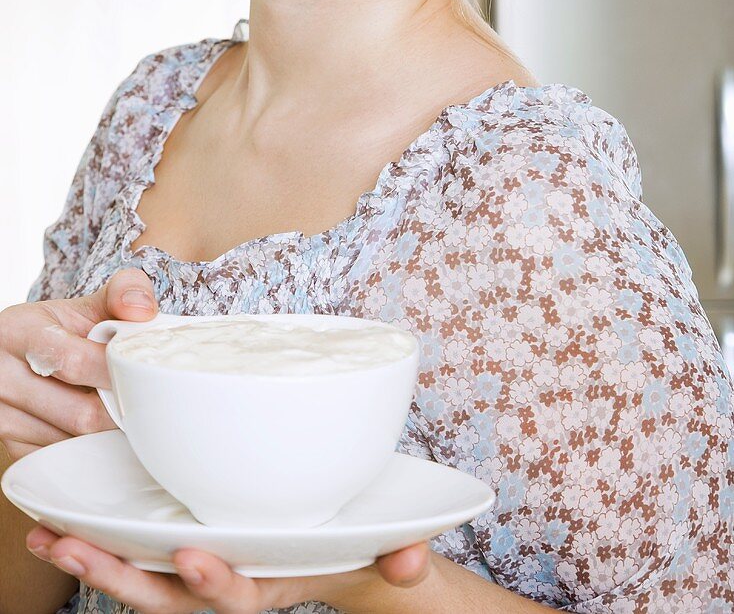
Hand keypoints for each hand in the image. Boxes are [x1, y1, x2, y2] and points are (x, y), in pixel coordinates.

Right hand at [0, 268, 158, 460]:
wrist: (20, 352)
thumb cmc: (61, 329)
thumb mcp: (85, 304)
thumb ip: (123, 292)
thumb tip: (144, 311)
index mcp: (19, 332)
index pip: (75, 361)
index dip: (117, 370)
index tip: (142, 372)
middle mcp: (0, 376)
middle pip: (79, 412)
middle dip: (120, 409)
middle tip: (146, 401)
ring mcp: (1, 416)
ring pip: (72, 442)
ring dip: (106, 433)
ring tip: (124, 412)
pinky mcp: (9, 447)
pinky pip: (60, 460)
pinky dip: (87, 450)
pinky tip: (99, 429)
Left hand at [26, 526, 431, 612]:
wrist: (328, 548)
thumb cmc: (348, 541)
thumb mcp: (380, 549)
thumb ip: (399, 555)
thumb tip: (413, 562)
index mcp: (266, 586)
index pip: (236, 597)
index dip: (214, 583)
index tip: (194, 556)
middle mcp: (221, 586)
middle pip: (163, 597)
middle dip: (119, 578)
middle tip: (76, 551)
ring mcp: (194, 573)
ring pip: (137, 579)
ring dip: (91, 561)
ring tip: (49, 537)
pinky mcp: (178, 549)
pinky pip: (131, 555)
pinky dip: (94, 541)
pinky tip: (57, 519)